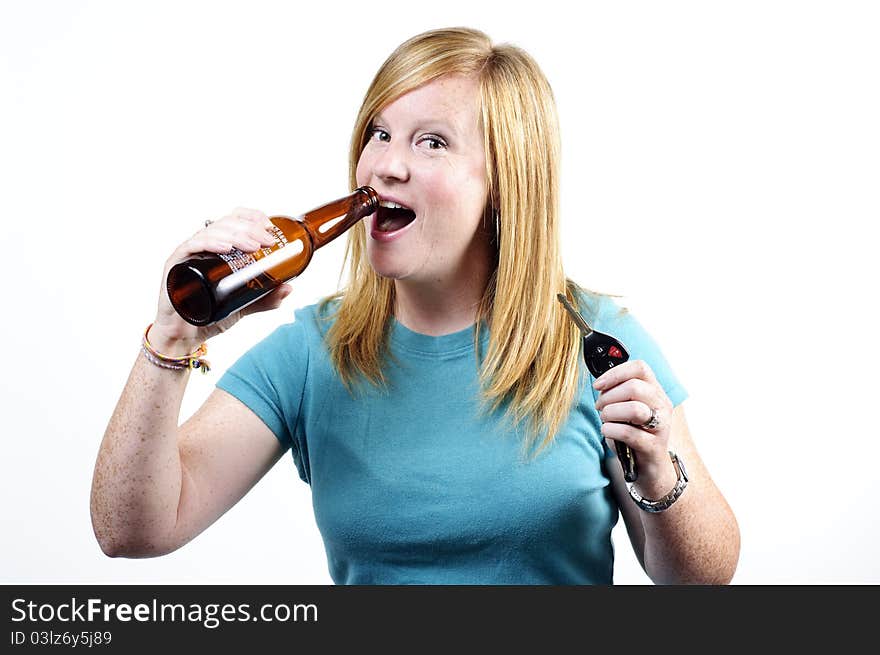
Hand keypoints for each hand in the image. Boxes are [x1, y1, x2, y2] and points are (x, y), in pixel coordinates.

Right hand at [150, 207, 291, 353]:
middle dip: (250, 228)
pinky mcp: (176, 264)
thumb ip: (265, 298)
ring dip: (236, 235)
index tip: (271, 227)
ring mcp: (190, 253)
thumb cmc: (210, 315)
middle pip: (227, 223)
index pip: (235, 220)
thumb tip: (288, 288)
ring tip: (253, 246)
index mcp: (220, 248)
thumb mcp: (244, 305)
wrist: (186, 336)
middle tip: (268, 241)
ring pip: (213, 232)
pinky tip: (226, 248)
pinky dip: (211, 243)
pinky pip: (192, 246)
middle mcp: (204, 246)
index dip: (253, 218)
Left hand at [593, 360, 675, 494]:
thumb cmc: (633, 435)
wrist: (649, 469)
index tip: (598, 385)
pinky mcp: (653, 447)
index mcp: (655, 392)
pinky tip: (607, 432)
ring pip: (634, 409)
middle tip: (599, 407)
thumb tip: (599, 383)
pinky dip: (610, 430)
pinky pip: (628, 433)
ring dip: (610, 413)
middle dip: (608, 396)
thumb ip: (618, 393)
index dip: (615, 373)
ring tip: (605, 420)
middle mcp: (662, 406)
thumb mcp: (626, 410)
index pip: (640, 368)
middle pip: (634, 387)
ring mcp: (660, 426)